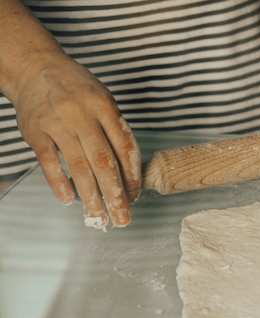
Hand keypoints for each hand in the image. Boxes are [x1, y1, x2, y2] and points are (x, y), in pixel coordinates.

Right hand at [11, 52, 141, 228]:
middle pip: (103, 161)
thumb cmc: (76, 89)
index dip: (132, 176)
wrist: (34, 67)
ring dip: (90, 196)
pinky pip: (48, 161)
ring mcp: (57, 123)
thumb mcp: (103, 100)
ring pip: (78, 166)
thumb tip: (129, 172)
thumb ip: (115, 131)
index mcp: (105, 107)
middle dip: (115, 194)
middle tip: (122, 218)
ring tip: (98, 217)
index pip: (125, 147)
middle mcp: (82, 115)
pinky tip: (69, 200)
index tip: (136, 196)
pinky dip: (59, 182)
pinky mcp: (35, 131)